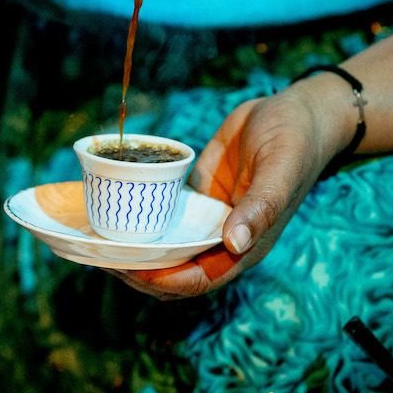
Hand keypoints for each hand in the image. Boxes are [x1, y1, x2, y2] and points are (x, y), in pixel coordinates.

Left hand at [112, 82, 354, 300]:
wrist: (296, 112)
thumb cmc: (295, 142)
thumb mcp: (280, 170)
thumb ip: (260, 208)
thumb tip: (234, 244)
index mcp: (245, 247)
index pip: (196, 281)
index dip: (161, 281)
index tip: (127, 268)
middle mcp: (223, 240)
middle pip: (174, 271)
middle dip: (137, 270)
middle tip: (98, 252)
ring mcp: (208, 219)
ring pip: (166, 248)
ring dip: (135, 249)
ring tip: (95, 236)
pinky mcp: (197, 196)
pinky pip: (165, 215)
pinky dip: (141, 217)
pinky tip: (113, 206)